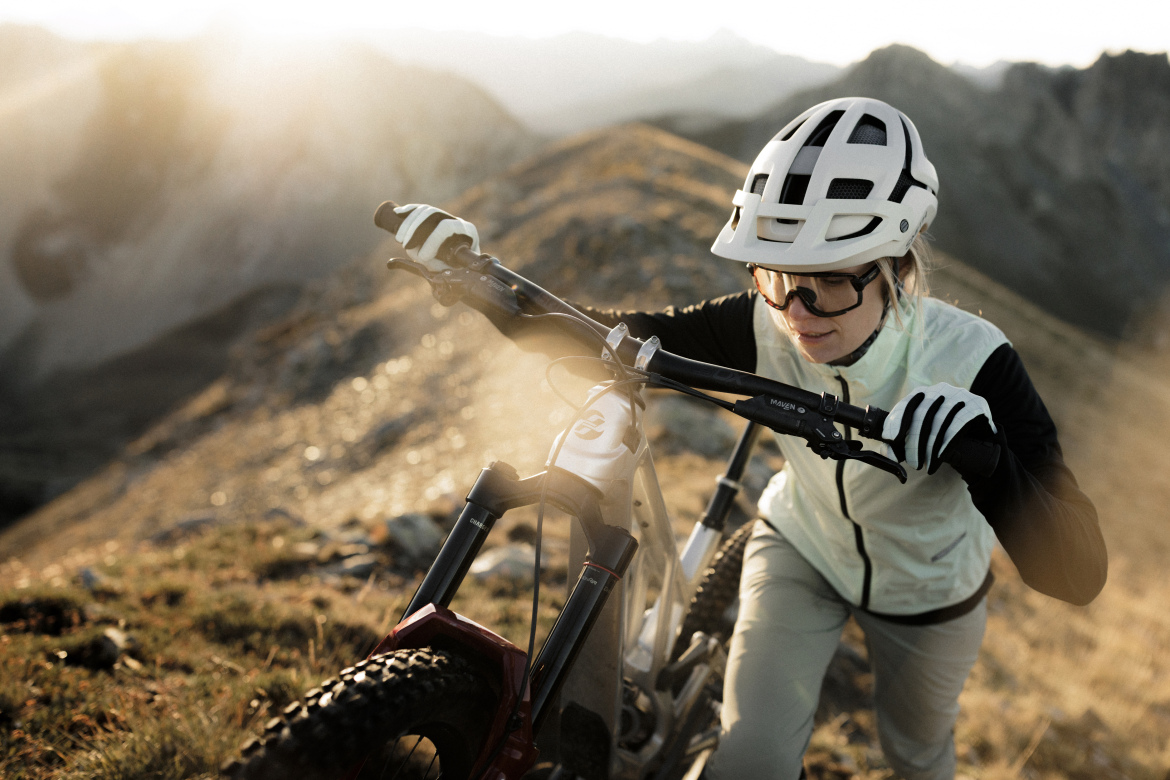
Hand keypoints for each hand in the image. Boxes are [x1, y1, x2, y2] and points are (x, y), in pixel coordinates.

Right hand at [392, 204, 479, 271]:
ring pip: (424, 210)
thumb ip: (440, 266)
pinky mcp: (435, 217)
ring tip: (399, 239)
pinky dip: (408, 210)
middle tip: (406, 246)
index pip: (446, 227)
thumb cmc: (461, 270)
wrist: (466, 264)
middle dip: (414, 229)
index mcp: (468, 231)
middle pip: (432, 213)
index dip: (431, 240)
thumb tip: (423, 257)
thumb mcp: (455, 270)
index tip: (421, 257)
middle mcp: (458, 220)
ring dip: (408, 223)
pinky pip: (420, 209)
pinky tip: (397, 213)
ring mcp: (447, 216)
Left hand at [882, 383, 996, 474]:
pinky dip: (948, 441)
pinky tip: (942, 455)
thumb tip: (886, 452)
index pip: (905, 406)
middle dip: (915, 442)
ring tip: (927, 465)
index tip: (893, 440)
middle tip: (914, 463)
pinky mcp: (976, 404)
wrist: (976, 436)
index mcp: (922, 393)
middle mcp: (939, 390)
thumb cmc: (939, 436)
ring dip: (931, 446)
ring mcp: (959, 395)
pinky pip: (960, 422)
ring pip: (940, 421)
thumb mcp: (918, 439)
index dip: (897, 422)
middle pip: (922, 415)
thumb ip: (898, 445)